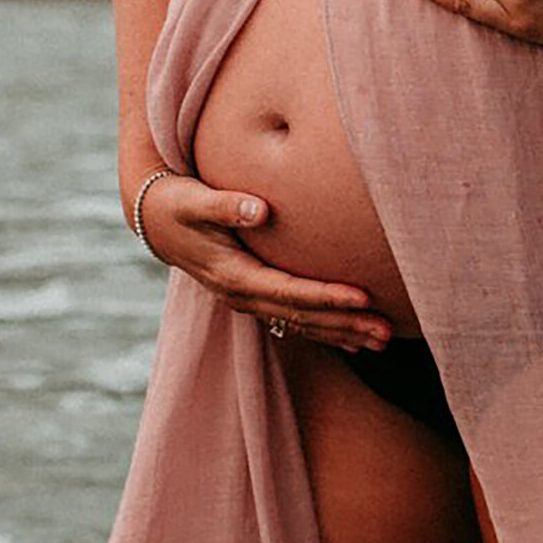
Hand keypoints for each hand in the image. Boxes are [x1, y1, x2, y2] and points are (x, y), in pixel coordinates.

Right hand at [132, 173, 392, 353]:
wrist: (155, 221)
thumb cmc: (178, 203)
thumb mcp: (194, 201)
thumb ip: (225, 205)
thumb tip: (259, 209)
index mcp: (233, 275)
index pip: (288, 291)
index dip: (326, 295)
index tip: (362, 297)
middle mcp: (243, 295)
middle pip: (302, 316)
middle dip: (345, 324)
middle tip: (387, 331)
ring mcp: (248, 300)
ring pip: (302, 324)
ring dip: (343, 333)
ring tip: (383, 340)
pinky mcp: (254, 296)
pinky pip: (295, 321)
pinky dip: (325, 330)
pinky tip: (355, 341)